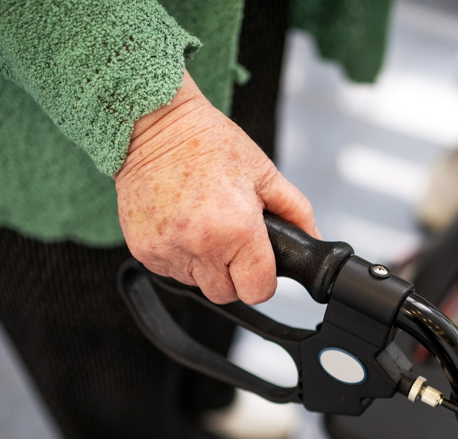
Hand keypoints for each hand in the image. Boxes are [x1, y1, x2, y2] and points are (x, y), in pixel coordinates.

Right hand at [114, 71, 318, 304]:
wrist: (152, 126)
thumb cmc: (206, 143)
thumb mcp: (263, 172)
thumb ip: (296, 212)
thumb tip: (313, 239)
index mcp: (237, 230)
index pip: (258, 290)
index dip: (263, 279)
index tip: (259, 263)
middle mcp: (201, 246)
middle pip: (227, 293)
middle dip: (234, 274)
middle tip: (230, 239)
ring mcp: (169, 251)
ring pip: (198, 284)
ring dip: (205, 265)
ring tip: (203, 224)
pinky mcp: (144, 251)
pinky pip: (171, 272)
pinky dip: (180, 257)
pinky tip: (182, 225)